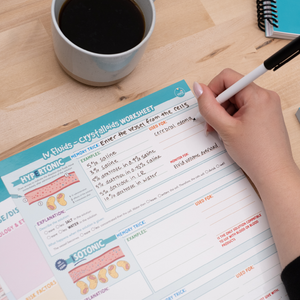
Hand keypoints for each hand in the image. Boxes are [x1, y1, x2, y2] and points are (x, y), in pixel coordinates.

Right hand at [193, 68, 294, 185]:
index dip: (212, 90)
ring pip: (235, 101)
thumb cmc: (256, 153)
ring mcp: (266, 106)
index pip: (227, 77)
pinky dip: (232, 118)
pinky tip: (229, 132)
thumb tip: (198, 88)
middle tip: (212, 124)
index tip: (207, 106)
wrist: (273, 173)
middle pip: (231, 89)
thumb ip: (208, 107)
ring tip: (221, 131)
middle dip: (217, 106)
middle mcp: (264, 97)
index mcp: (258, 95)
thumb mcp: (225, 128)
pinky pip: (243, 109)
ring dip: (223, 114)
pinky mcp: (264, 114)